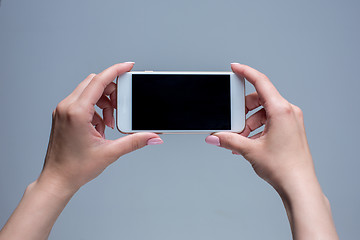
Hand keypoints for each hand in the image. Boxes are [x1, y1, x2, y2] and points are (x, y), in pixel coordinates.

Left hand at [39, 62, 162, 193]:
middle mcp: (66, 107)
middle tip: (121, 106)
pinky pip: (82, 102)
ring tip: (109, 122)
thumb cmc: (75, 168)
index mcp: (76, 112)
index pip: (99, 81)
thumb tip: (153, 137)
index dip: (116, 70)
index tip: (128, 67)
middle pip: (93, 83)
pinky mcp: (63, 116)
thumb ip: (134, 141)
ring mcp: (62, 111)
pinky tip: (99, 127)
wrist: (57, 180)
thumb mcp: (110, 152)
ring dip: (103, 101)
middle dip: (111, 91)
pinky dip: (95, 109)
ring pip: (88, 91)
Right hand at [206, 63, 337, 239]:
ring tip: (240, 141)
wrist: (298, 186)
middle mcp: (288, 112)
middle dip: (242, 111)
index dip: (246, 72)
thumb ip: (229, 140)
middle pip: (259, 100)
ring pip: (263, 113)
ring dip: (248, 124)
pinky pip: (269, 122)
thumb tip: (214, 136)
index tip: (235, 68)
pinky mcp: (290, 129)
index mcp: (281, 110)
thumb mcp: (250, 150)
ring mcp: (291, 121)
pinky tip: (248, 144)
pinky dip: (256, 129)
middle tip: (232, 124)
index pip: (261, 82)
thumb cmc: (283, 167)